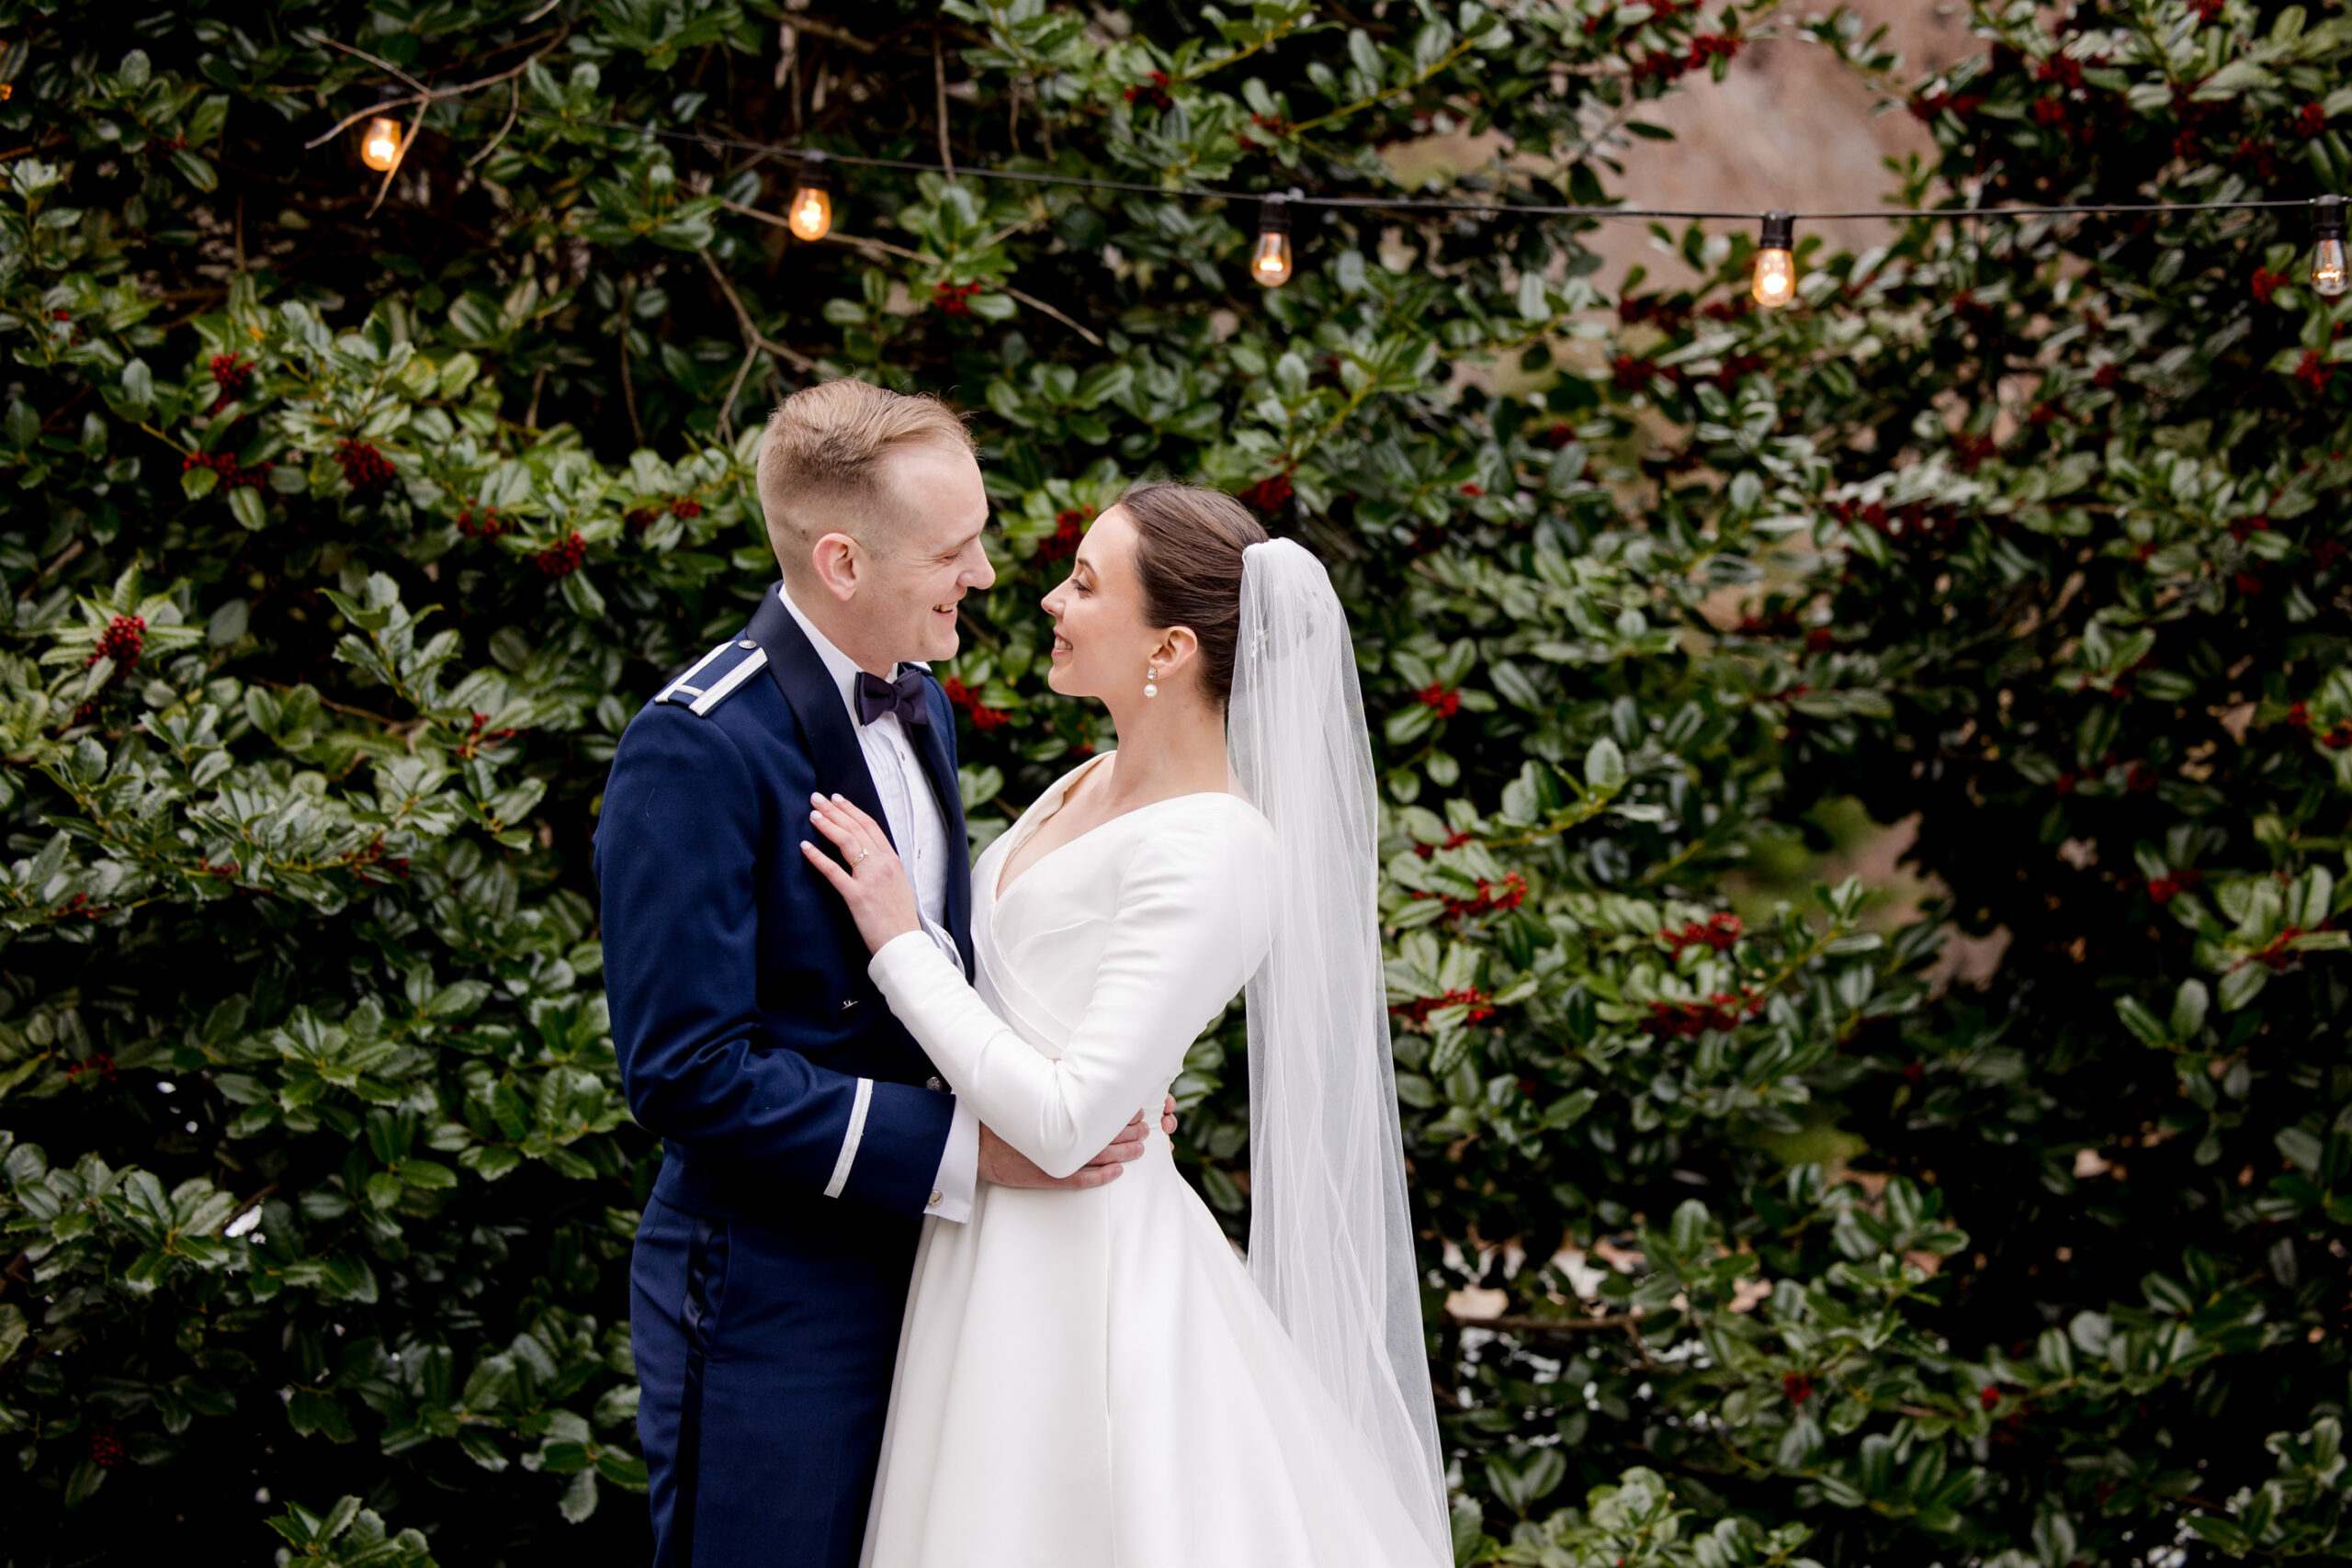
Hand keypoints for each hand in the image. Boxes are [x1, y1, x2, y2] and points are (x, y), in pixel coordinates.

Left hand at [800, 793, 921, 953]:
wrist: (905, 944)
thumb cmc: (899, 919)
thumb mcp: (898, 885)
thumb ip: (885, 868)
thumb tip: (869, 856)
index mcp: (893, 861)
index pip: (871, 826)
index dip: (852, 810)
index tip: (837, 799)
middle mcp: (882, 865)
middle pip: (856, 829)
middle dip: (835, 810)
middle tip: (817, 798)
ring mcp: (870, 879)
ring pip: (847, 842)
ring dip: (828, 825)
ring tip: (812, 814)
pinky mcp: (857, 896)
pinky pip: (834, 872)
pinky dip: (818, 857)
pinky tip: (805, 846)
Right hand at [979, 1096, 1180, 1188]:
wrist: (977, 1144)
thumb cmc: (1003, 1116)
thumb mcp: (1027, 1090)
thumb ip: (1049, 1076)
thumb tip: (1066, 1065)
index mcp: (1061, 1115)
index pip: (1100, 1114)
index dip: (1121, 1113)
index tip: (1135, 1110)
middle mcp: (1063, 1137)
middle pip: (1106, 1135)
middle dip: (1129, 1132)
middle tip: (1145, 1129)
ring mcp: (1059, 1159)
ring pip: (1100, 1157)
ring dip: (1123, 1153)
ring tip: (1139, 1149)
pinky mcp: (1050, 1176)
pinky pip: (1082, 1178)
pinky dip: (1102, 1176)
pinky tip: (1116, 1173)